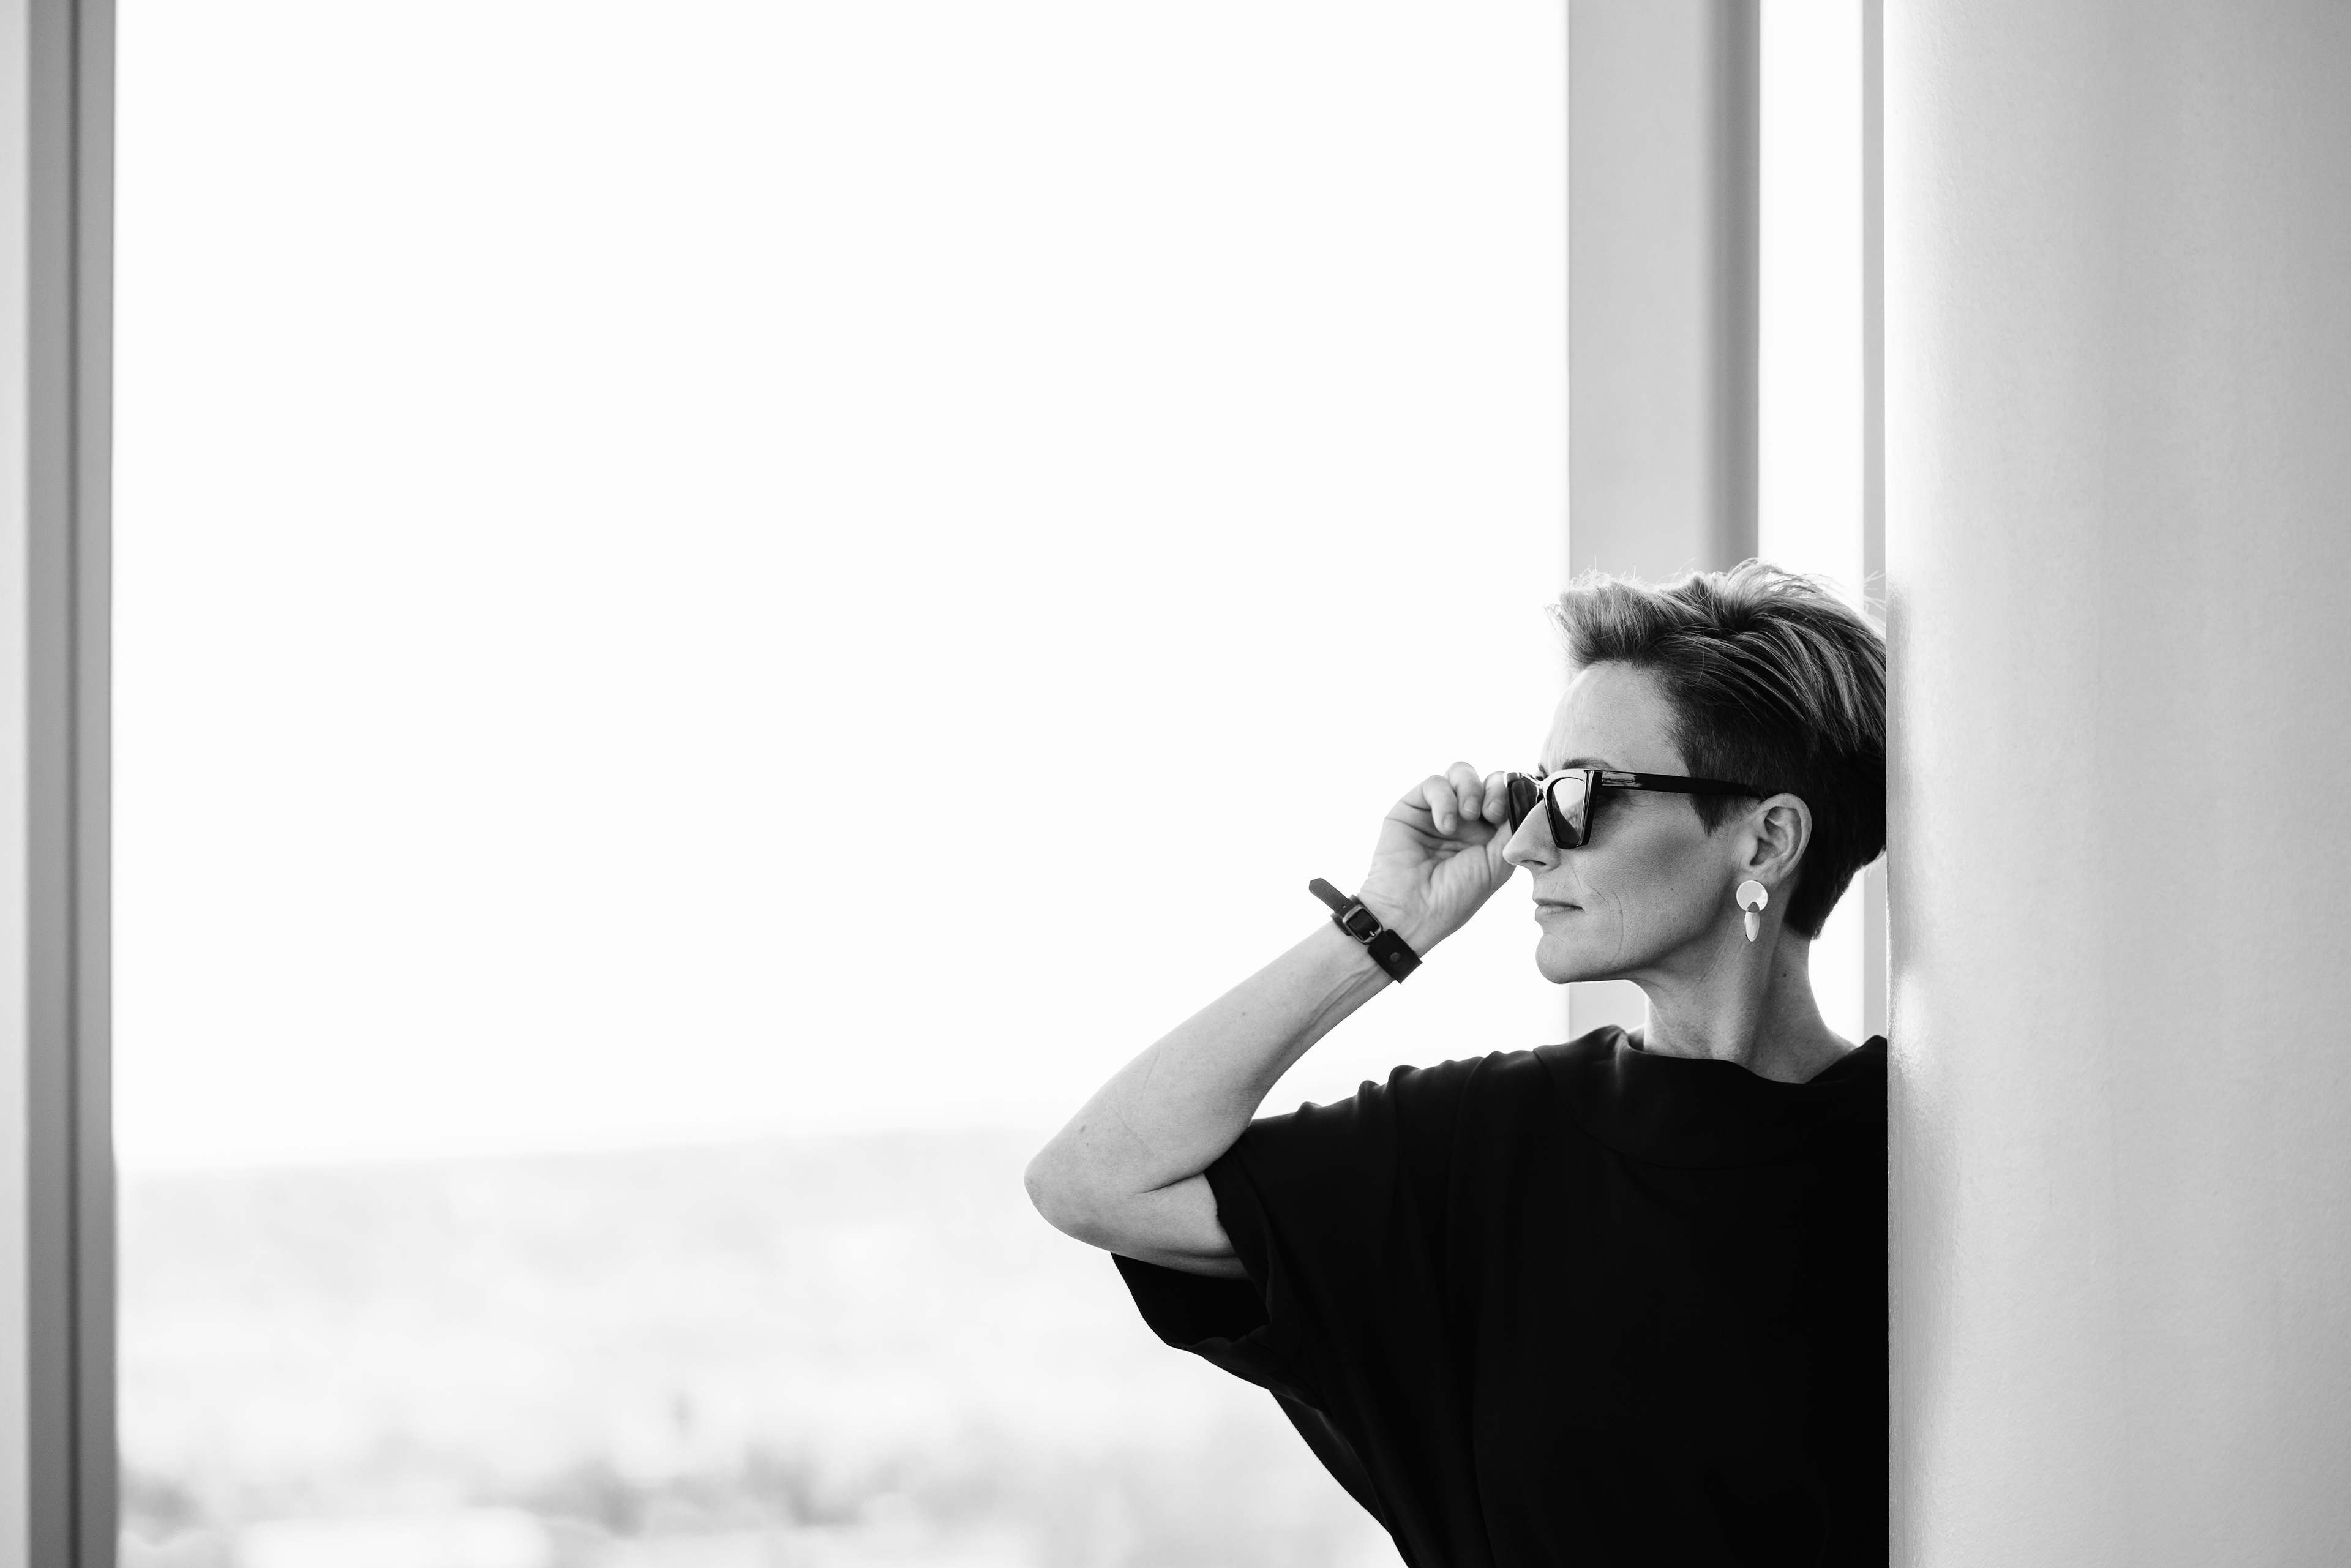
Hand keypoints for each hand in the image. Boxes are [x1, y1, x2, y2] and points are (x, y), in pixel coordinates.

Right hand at [1356, 762, 1518, 954]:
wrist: (1412, 910)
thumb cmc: (1455, 896)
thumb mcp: (1497, 864)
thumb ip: (1512, 829)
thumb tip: (1527, 797)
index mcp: (1489, 835)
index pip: (1508, 798)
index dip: (1514, 796)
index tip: (1512, 813)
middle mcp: (1466, 820)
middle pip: (1488, 779)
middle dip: (1495, 789)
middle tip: (1491, 814)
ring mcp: (1439, 811)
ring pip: (1461, 772)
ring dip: (1471, 788)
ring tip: (1468, 815)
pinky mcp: (1413, 807)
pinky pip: (1434, 783)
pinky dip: (1444, 799)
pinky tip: (1445, 825)